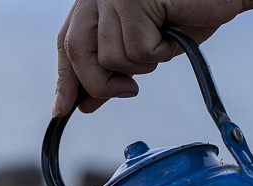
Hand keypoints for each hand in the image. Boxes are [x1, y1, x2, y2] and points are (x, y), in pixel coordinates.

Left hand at [53, 0, 242, 116]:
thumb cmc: (190, 13)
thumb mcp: (142, 49)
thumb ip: (110, 72)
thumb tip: (83, 104)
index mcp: (96, 2)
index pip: (66, 43)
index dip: (65, 78)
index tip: (62, 108)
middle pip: (78, 52)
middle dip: (100, 82)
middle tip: (127, 91)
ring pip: (110, 56)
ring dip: (143, 61)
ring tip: (164, 37)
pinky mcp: (133, 0)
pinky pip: (138, 49)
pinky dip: (160, 51)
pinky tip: (175, 29)